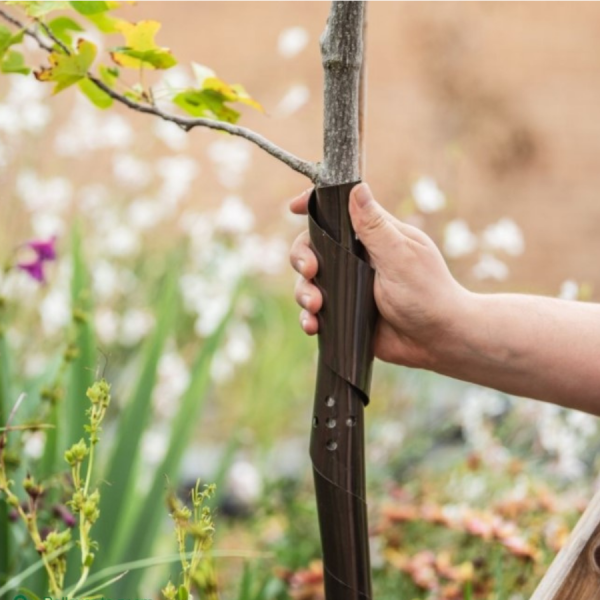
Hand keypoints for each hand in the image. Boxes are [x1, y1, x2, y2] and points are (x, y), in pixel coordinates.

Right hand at [289, 183, 471, 368]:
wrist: (438, 341)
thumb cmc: (428, 293)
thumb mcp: (400, 256)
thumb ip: (375, 227)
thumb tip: (357, 187)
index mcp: (374, 238)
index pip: (338, 214)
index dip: (315, 208)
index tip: (294, 207)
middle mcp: (357, 260)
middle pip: (313, 248)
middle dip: (303, 258)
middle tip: (310, 271)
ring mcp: (349, 288)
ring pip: (310, 282)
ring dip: (304, 292)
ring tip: (316, 306)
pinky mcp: (344, 314)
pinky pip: (316, 312)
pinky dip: (309, 317)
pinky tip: (312, 326)